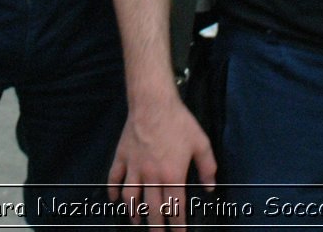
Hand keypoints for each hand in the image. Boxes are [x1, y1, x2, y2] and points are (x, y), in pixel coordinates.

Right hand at [107, 95, 215, 229]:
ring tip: (136, 222)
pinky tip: (114, 200)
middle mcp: (152, 176)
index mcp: (173, 175)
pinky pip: (114, 178)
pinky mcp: (121, 157)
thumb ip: (208, 168)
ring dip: (133, 213)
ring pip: (131, 198)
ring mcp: (134, 167)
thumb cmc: (179, 122)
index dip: (177, 225)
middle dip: (155, 226)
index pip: (175, 208)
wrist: (153, 102)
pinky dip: (113, 191)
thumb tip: (210, 188)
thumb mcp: (201, 143)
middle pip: (152, 208)